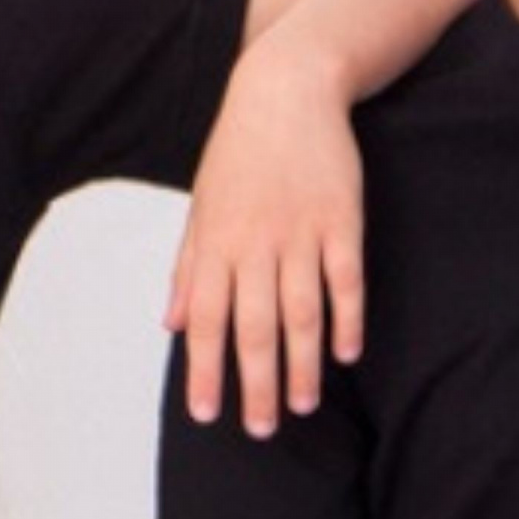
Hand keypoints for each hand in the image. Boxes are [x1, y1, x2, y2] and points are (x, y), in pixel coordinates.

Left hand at [166, 40, 363, 436]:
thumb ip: (188, 268)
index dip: (205, 370)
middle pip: (255, 328)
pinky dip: (347, 319)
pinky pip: (345, 280)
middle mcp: (256, 243)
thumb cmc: (237, 152)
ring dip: (303, 364)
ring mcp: (301, 231)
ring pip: (301, 312)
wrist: (286, 89)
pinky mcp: (342, 219)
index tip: (206, 414)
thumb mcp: (202, 206)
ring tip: (304, 405)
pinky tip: (346, 354)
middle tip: (262, 430)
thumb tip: (172, 324)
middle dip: (257, 384)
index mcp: (216, 243)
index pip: (206, 320)